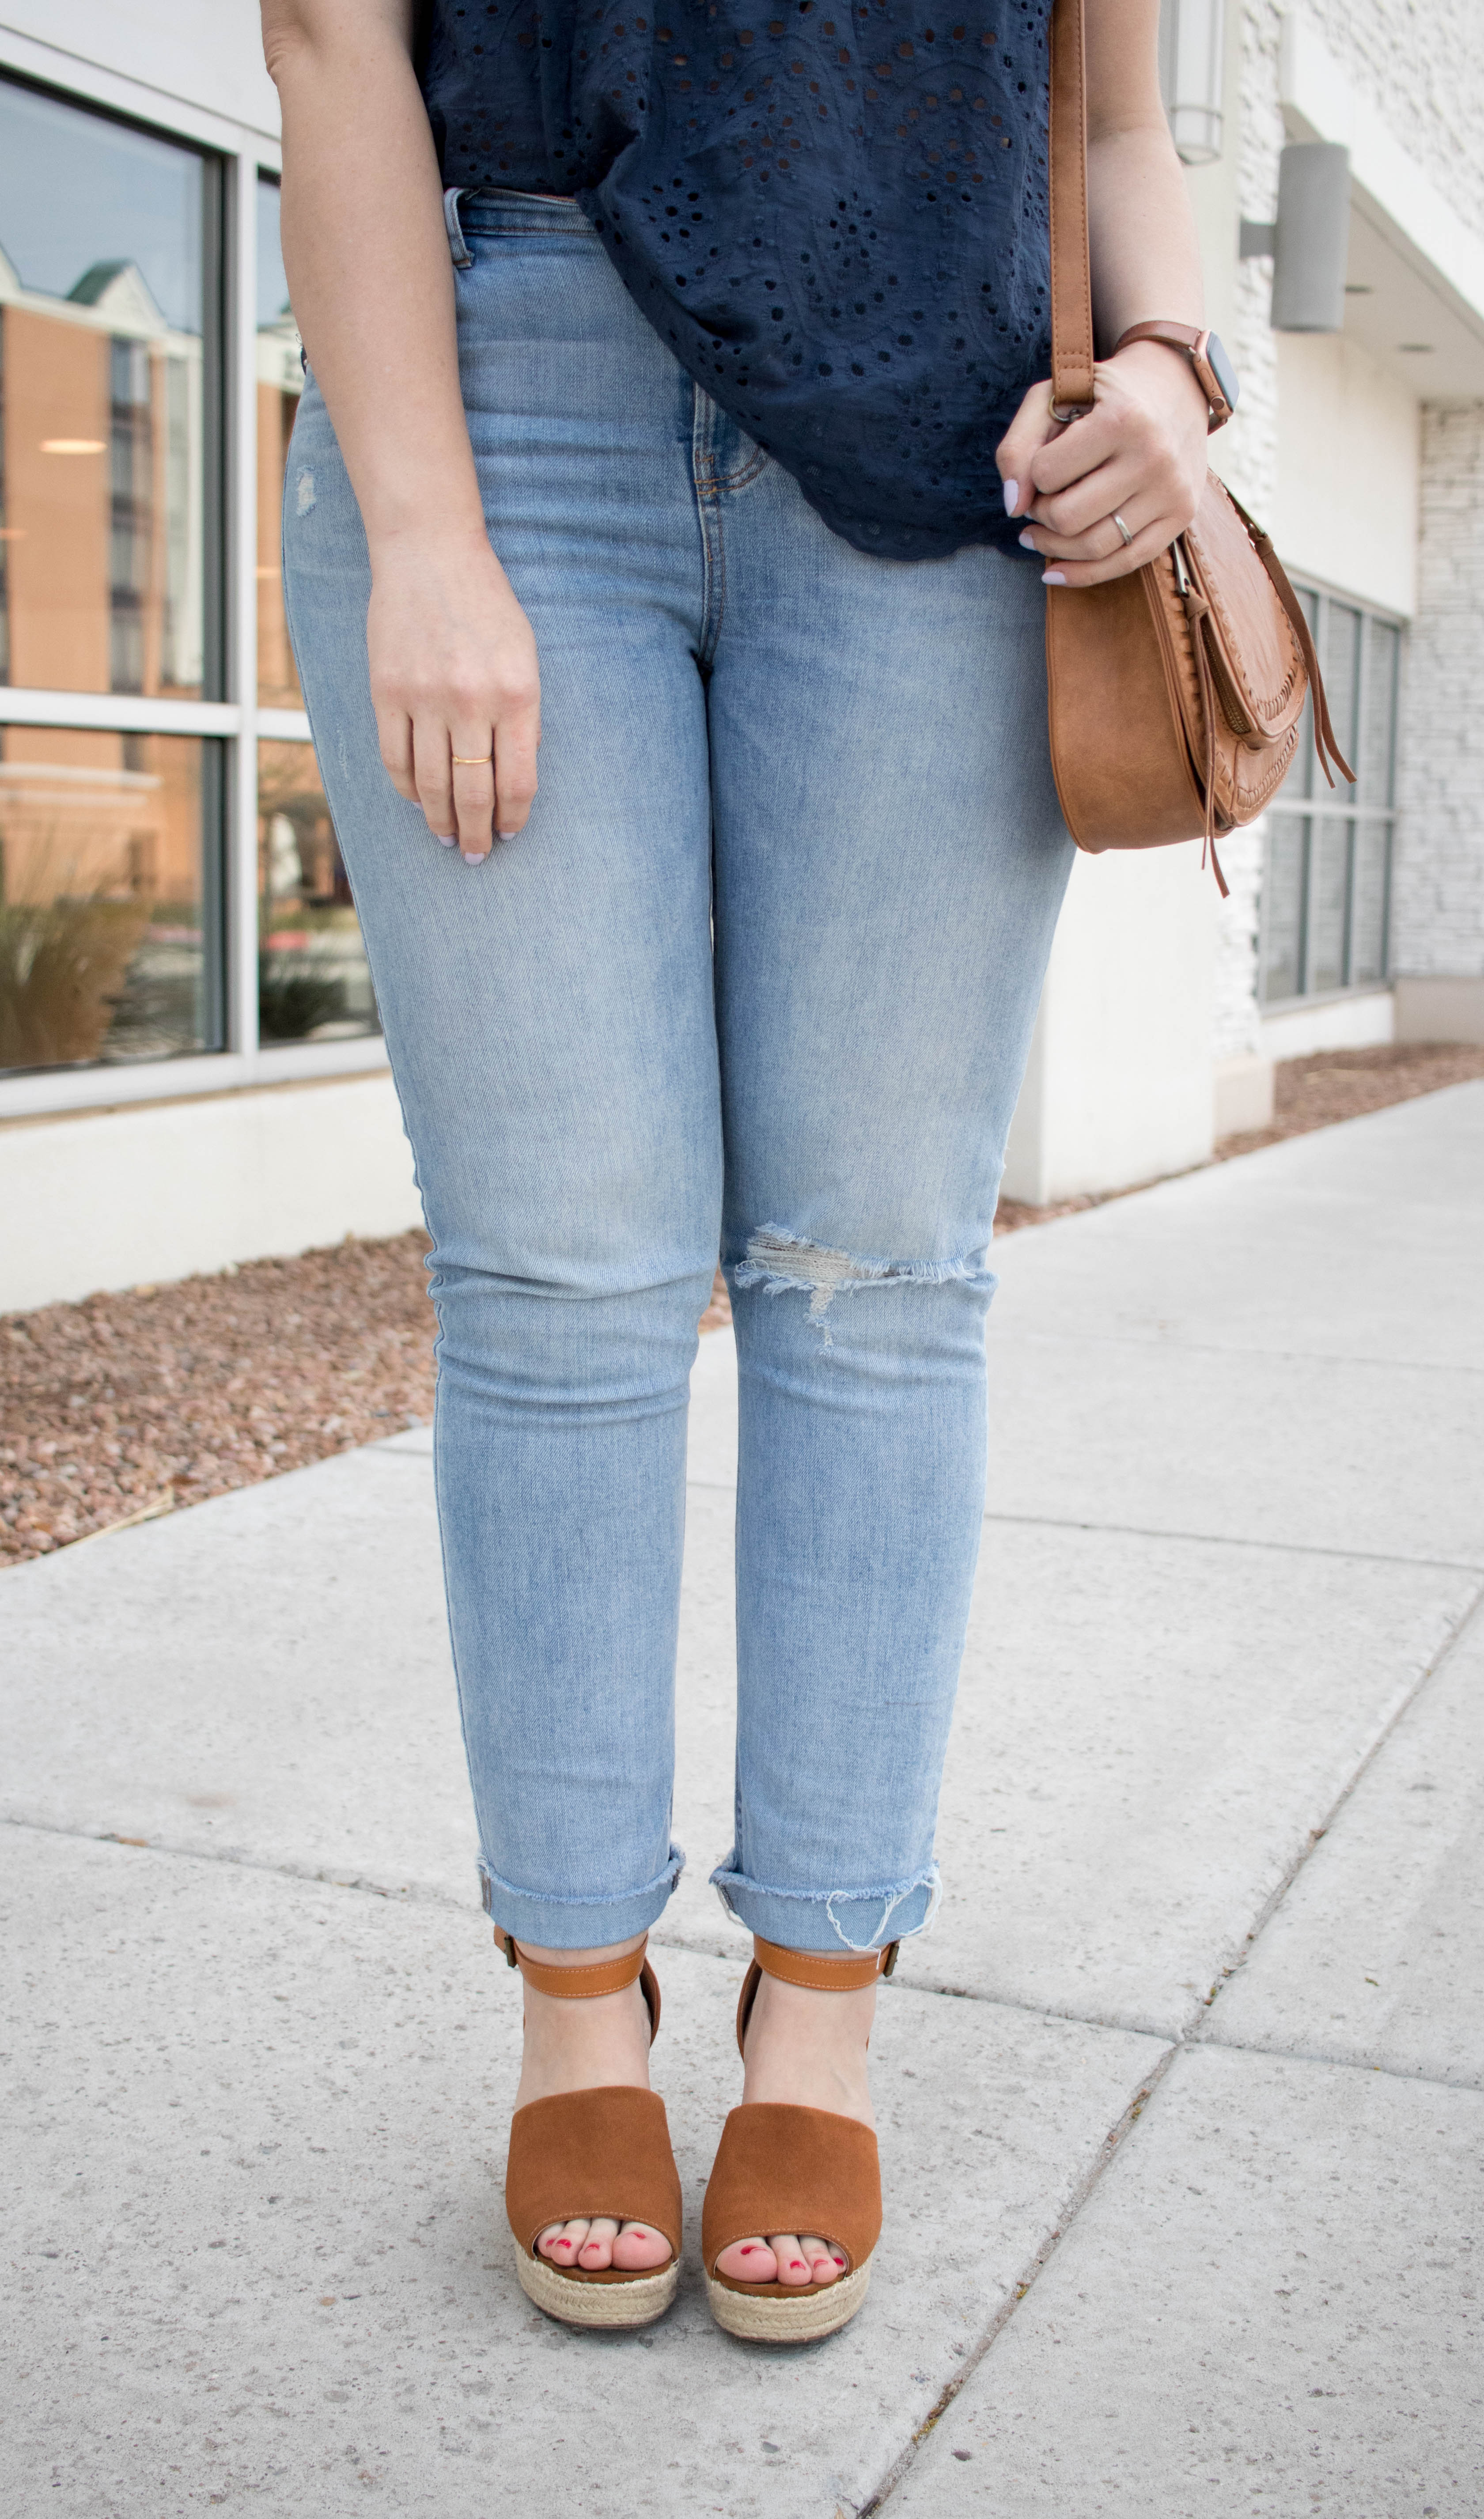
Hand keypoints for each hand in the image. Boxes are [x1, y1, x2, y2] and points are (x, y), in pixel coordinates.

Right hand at [366, 527, 539, 860]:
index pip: (517, 781)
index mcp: (516, 694)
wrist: (430, 553)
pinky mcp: (386, 692)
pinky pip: (395, 759)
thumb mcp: (523, 656)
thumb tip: (512, 776)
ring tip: (446, 837)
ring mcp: (425, 698)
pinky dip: (407, 789)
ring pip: (431, 783)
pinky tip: (418, 801)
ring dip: (440, 819)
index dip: (513, 817)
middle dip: (476, 833)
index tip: (508, 833)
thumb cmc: (485, 605)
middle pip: (474, 792)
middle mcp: (471, 701)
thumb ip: (521, 714)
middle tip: (474, 854)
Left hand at [996, 338, 1210, 585]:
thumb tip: (1012, 507)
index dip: (1031, 475)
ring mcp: (1172, 490)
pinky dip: (1084, 574)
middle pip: (1069, 517)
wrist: (1175, 388)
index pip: (1047, 473)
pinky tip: (1054, 572)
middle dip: (1041, 515)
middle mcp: (1153, 456)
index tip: (1037, 469)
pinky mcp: (1181, 515)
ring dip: (1054, 546)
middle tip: (1036, 505)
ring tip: (1038, 533)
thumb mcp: (1052, 398)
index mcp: (1122, 419)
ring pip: (1095, 547)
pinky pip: (1127, 562)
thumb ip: (1018, 447)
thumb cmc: (1101, 395)